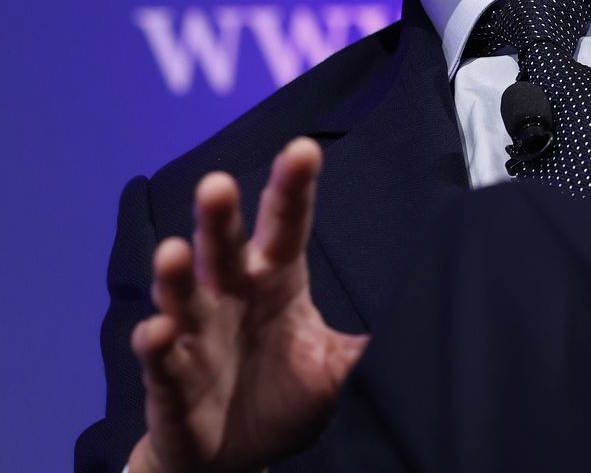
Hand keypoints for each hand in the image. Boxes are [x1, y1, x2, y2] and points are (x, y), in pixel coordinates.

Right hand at [128, 139, 368, 472]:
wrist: (233, 458)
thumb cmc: (283, 399)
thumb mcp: (336, 372)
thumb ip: (369, 348)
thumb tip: (433, 320)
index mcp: (274, 280)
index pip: (286, 225)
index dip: (293, 188)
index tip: (303, 149)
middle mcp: (230, 295)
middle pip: (225, 247)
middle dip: (219, 216)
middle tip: (218, 184)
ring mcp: (195, 334)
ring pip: (183, 294)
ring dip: (175, 275)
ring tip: (174, 253)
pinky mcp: (169, 378)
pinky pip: (160, 357)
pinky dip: (156, 342)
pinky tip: (159, 329)